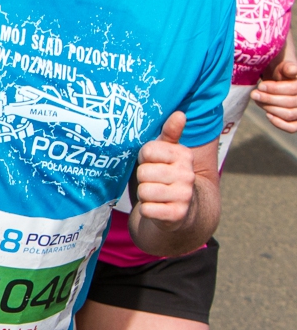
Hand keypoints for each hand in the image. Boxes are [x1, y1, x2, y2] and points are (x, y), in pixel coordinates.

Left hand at [135, 112, 194, 230]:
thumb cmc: (166, 173)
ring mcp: (184, 196)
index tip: (152, 163)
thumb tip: (180, 113)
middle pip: (143, 172)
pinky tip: (156, 207)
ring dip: (143, 194)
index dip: (143, 159)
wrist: (181, 208)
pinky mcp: (177, 215)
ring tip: (154, 194)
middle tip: (152, 181)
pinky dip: (146, 210)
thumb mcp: (167, 152)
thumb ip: (170, 133)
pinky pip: (147, 210)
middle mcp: (187, 175)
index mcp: (183, 155)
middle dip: (142, 178)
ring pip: (144, 191)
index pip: (147, 151)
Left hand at [252, 61, 296, 132]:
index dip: (276, 89)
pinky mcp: (296, 121)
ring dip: (270, 108)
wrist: (279, 80)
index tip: (260, 86)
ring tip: (258, 100)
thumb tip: (293, 70)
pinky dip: (278, 123)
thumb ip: (288, 67)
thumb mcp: (283, 66)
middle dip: (268, 98)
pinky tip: (268, 114)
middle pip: (290, 103)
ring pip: (289, 114)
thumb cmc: (281, 72)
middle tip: (254, 94)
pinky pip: (292, 127)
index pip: (294, 89)